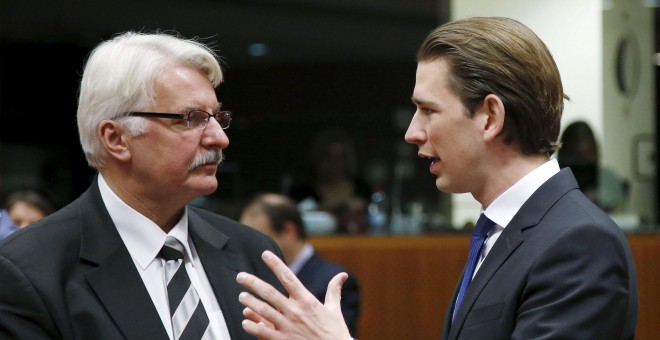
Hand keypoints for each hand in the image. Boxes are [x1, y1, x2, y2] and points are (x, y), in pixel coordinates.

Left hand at [236, 250, 351, 339]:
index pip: (288, 277)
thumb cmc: (335, 333)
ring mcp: (288, 326)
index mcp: (307, 300)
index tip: (265, 254)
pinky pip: (264, 332)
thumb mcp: (335, 309)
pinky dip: (253, 326)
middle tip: (240, 276)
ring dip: (250, 302)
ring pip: (263, 311)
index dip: (275, 264)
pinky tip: (246, 322)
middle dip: (252, 283)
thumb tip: (342, 275)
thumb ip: (334, 290)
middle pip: (269, 292)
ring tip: (242, 296)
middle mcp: (295, 311)